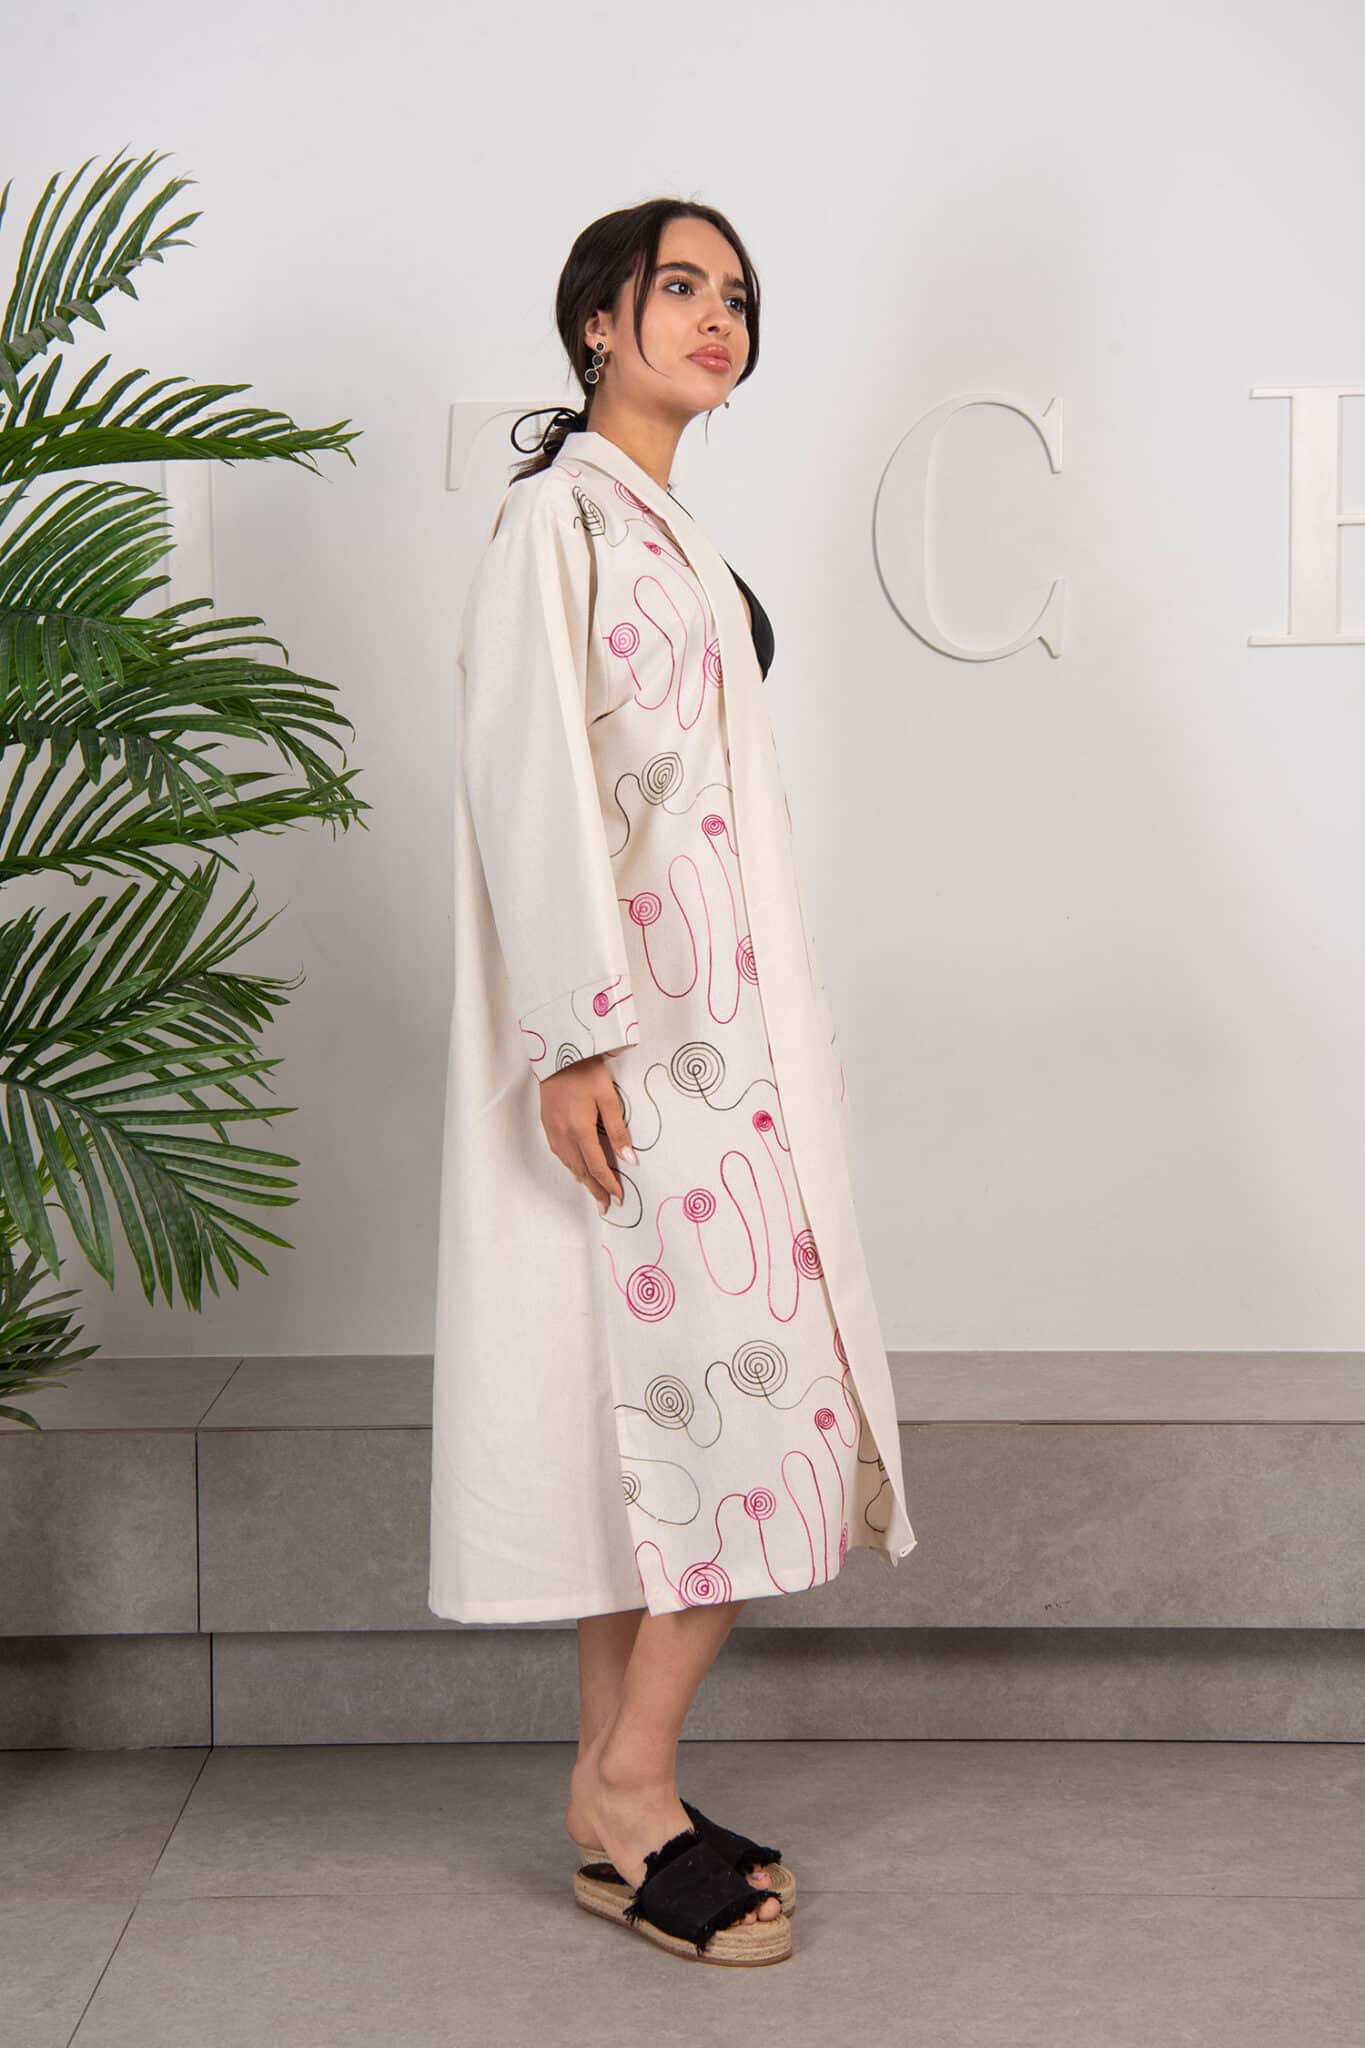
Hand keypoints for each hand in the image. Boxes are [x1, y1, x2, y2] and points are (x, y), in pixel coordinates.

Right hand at [538, 1054, 636, 1213]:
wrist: (558, 1053)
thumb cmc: (586, 1071)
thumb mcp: (609, 1098)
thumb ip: (619, 1131)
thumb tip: (630, 1160)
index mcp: (580, 1130)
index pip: (597, 1167)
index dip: (609, 1184)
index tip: (620, 1197)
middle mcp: (564, 1135)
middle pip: (582, 1171)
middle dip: (595, 1190)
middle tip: (606, 1206)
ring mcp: (552, 1130)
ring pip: (568, 1164)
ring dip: (582, 1180)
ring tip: (594, 1192)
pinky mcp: (547, 1124)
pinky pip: (560, 1153)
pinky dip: (570, 1166)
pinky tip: (576, 1169)